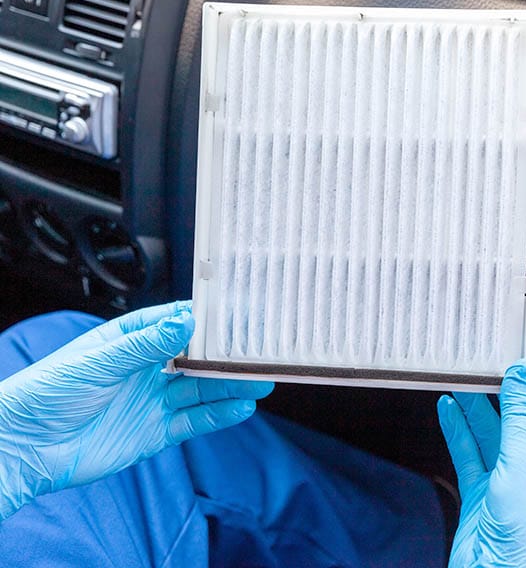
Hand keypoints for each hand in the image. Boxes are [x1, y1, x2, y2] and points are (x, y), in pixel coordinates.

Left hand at [0, 301, 273, 518]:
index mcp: (131, 340)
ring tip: (262, 381)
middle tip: (260, 353)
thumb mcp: (100, 361)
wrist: (25, 448)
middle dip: (228, 356)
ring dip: (231, 386)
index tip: (239, 315)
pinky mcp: (155, 433)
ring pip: (202, 390)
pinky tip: (241, 408)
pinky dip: (218, 416)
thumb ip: (146, 344)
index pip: (177, 323)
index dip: (207, 320)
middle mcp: (147, 368)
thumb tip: (186, 322)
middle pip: (197, 358)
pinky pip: (194, 422)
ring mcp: (153, 401)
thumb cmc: (48, 393)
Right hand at [437, 343, 525, 566]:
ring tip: (463, 379)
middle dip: (508, 389)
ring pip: (492, 433)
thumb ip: (522, 414)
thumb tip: (522, 372)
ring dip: (478, 406)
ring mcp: (509, 480)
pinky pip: (469, 454)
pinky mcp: (482, 494)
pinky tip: (448, 410)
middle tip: (490, 361)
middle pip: (524, 417)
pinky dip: (457, 431)